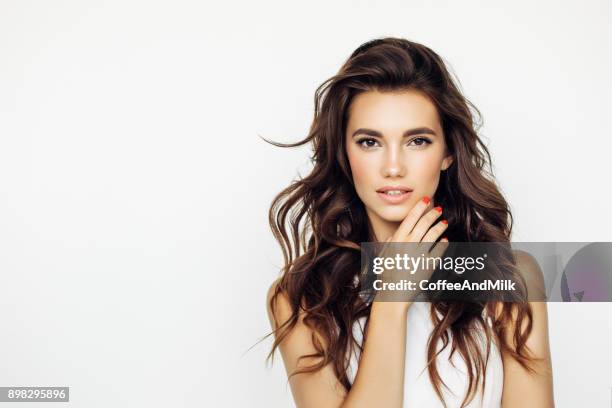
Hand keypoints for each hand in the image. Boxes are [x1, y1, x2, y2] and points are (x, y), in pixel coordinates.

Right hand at [373, 195, 449, 309]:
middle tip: (438, 210)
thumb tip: (393, 235)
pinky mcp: (427, 265)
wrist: (393, 293)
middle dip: (432, 214)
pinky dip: (443, 244)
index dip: (419, 208)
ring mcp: (418, 254)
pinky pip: (438, 251)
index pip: (410, 218)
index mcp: (396, 240)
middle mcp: (408, 244)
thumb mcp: (384, 256)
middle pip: (423, 224)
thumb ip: (388, 244)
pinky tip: (446, 240)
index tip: (425, 200)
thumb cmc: (386, 275)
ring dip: (439, 227)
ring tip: (444, 223)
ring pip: (433, 235)